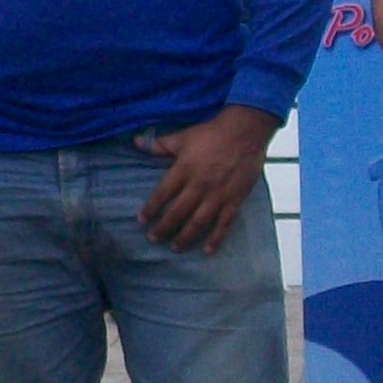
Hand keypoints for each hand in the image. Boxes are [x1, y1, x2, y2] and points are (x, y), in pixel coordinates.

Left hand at [134, 106, 275, 252]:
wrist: (246, 131)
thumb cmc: (212, 133)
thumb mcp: (182, 137)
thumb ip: (159, 144)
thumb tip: (136, 141)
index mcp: (184, 169)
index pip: (162, 194)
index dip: (150, 209)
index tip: (141, 221)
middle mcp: (199, 185)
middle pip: (177, 213)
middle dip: (163, 228)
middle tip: (153, 239)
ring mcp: (217, 195)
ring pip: (197, 223)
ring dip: (184, 238)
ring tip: (174, 248)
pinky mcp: (234, 200)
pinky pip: (224, 224)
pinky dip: (215, 239)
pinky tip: (206, 250)